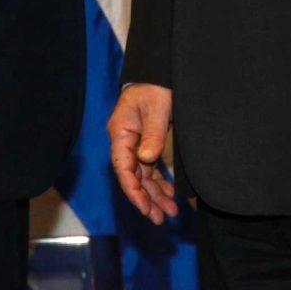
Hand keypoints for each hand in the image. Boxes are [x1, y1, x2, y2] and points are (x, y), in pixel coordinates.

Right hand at [107, 83, 177, 223]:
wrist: (160, 72)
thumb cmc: (155, 86)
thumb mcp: (156, 107)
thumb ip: (152, 133)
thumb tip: (147, 159)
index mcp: (120, 131)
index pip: (123, 168)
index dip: (133, 191)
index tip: (146, 208)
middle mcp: (125, 140)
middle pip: (133, 176)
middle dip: (146, 199)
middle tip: (161, 218)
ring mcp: (135, 142)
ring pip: (143, 175)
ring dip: (154, 193)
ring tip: (170, 211)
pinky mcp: (146, 142)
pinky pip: (150, 168)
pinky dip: (158, 181)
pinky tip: (169, 193)